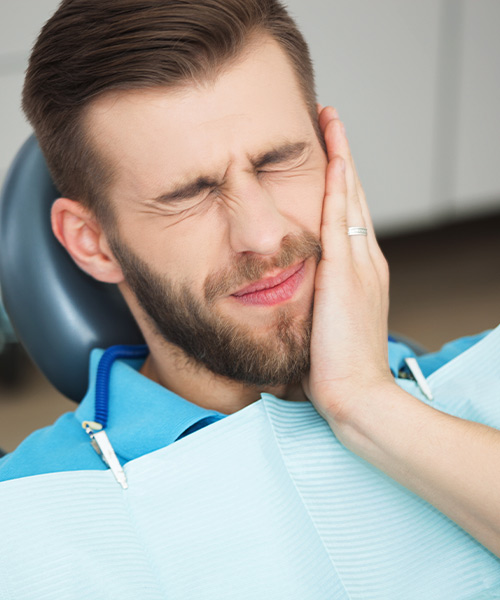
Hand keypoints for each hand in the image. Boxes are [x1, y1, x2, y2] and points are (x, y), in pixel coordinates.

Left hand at [303, 106, 392, 424]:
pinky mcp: (347, 274)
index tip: (330, 156)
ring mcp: (360, 265)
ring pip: (351, 198)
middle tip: (332, 122)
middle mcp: (366, 261)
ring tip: (332, 122)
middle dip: (343, 157)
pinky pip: (342, 219)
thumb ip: (317, 302)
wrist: (356, 395)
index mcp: (361, 274)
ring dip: (341, 158)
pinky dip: (339, 185)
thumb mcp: (326, 325)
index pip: (350, 217)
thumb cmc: (336, 368)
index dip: (341, 183)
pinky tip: (334, 158)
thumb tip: (293, 294)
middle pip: (354, 198)